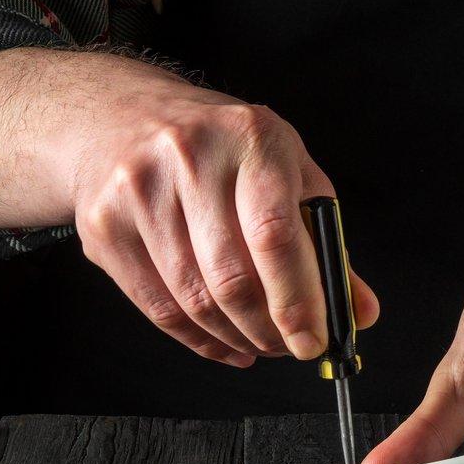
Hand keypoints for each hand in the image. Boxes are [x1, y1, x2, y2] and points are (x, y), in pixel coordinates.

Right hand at [0, 48, 378, 365]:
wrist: (122, 117)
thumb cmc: (224, 150)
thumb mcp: (290, 173)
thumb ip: (327, 243)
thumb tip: (359, 312)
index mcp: (251, 138)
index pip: (276, 235)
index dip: (298, 300)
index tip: (314, 340)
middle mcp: (190, 156)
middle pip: (232, 277)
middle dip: (268, 329)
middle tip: (289, 347)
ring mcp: (139, 190)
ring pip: (194, 299)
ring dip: (236, 337)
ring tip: (260, 343)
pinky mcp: (104, 226)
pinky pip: (157, 307)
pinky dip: (198, 339)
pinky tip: (223, 343)